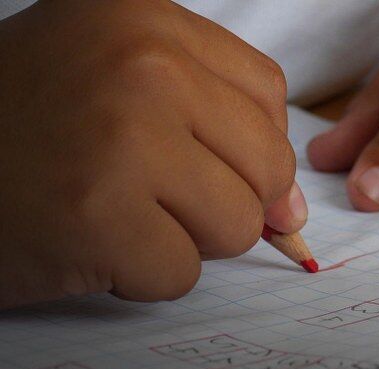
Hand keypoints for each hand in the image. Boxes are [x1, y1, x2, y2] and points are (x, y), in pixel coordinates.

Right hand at [0, 0, 304, 307]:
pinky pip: (182, 273)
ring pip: (237, 224)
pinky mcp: (100, 216)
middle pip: (267, 164)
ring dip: (180, 237)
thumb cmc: (23, 128)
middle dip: (220, 198)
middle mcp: (142, 63)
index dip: (247, 147)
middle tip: (143, 190)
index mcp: (146, 17)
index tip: (202, 162)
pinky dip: (139, 275)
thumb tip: (294, 210)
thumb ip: (217, 127)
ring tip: (111, 210)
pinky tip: (86, 241)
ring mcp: (123, 138)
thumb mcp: (118, 84)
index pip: (268, 96)